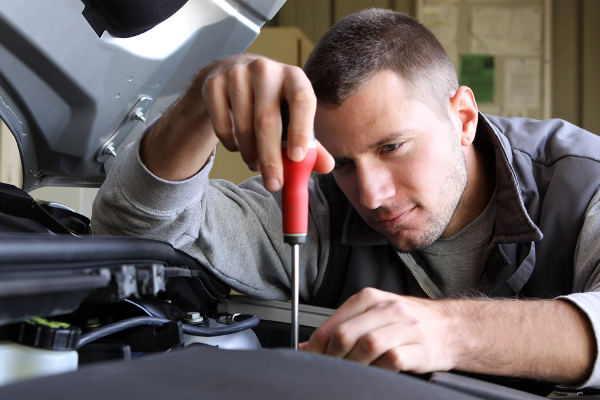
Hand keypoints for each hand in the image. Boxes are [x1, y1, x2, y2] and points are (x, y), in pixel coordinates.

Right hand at [200, 54, 333, 189]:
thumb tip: (327, 166)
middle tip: (274, 184)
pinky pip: (222, 125)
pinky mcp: (213, 84)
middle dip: (271, 158)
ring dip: (250, 154)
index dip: (300, 130)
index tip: (296, 159)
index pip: (302, 99)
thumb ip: (311, 143)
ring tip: (255, 165)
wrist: (232, 78)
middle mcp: (265, 70)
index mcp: (293, 76)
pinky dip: (231, 144)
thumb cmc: (272, 103)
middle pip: (267, 120)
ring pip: (243, 126)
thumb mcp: (293, 117)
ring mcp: (236, 73)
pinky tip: (238, 147)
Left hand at [302, 288, 456, 373]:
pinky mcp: (419, 348)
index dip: (317, 345)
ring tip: (349, 372)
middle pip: (347, 334)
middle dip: (332, 356)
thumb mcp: (374, 315)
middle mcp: (387, 308)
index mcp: (370, 298)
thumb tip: (309, 346)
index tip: (309, 358)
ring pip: (368, 346)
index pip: (334, 322)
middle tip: (328, 368)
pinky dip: (378, 370)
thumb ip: (343, 327)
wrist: (452, 328)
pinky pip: (392, 361)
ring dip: (353, 364)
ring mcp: (405, 327)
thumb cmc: (409, 323)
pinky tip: (374, 373)